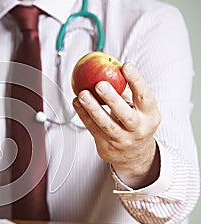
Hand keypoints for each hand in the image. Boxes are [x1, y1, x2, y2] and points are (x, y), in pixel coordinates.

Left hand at [72, 63, 160, 188]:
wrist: (134, 155)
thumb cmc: (134, 123)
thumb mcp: (138, 108)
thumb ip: (127, 90)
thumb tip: (111, 64)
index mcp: (150, 116)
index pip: (145, 96)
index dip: (136, 80)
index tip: (126, 66)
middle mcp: (138, 129)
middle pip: (125, 114)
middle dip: (112, 98)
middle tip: (100, 83)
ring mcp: (122, 139)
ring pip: (105, 124)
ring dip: (92, 108)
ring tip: (82, 94)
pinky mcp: (107, 145)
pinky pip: (92, 128)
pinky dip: (83, 115)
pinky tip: (76, 103)